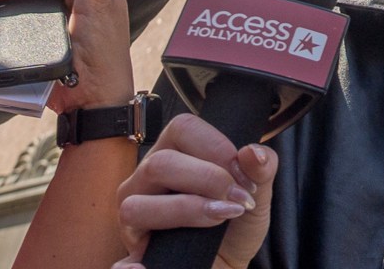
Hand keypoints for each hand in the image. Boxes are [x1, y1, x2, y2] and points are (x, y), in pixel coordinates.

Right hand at [115, 115, 276, 268]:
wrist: (227, 264)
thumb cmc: (235, 225)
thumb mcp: (257, 195)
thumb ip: (262, 170)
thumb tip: (252, 153)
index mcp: (175, 152)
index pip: (183, 128)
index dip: (217, 148)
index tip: (244, 177)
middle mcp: (146, 178)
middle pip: (161, 164)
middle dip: (207, 180)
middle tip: (236, 200)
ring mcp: (133, 212)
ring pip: (137, 206)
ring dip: (185, 212)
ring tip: (218, 219)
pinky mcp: (131, 248)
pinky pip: (121, 258)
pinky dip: (138, 264)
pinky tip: (163, 258)